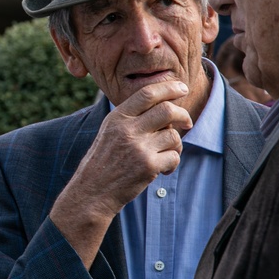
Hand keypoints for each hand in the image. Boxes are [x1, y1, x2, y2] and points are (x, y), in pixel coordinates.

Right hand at [50, 80, 191, 266]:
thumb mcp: (109, 131)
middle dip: (183, 115)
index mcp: (117, 118)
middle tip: (186, 122)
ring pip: (173, 136)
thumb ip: (130, 117)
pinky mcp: (148, 166)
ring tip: (165, 154)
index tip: (182, 87)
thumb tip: (162, 104)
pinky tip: (162, 169)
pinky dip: (172, 163)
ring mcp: (138, 147)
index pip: (147, 93)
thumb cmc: (102, 161)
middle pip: (167, 110)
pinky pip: (174, 157)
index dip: (169, 87)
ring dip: (175, 145)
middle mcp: (127, 129)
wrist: (92, 191)